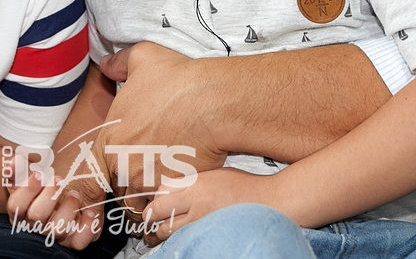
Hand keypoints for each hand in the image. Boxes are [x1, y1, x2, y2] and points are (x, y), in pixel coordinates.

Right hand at [6, 173, 102, 249]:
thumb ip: (21, 169)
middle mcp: (35, 225)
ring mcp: (54, 234)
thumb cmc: (47, 185)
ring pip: (57, 230)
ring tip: (75, 193)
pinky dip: (86, 228)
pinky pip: (78, 243)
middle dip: (48, 196)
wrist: (71, 192)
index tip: (39, 174)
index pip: (16, 206)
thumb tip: (14, 162)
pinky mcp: (73, 240)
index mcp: (21, 209)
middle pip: (36, 216)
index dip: (27, 190)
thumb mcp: (32, 175)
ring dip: (68, 209)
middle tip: (58, 180)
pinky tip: (89, 212)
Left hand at [98, 44, 225, 198]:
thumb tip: (106, 64)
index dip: (99, 180)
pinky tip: (178, 187)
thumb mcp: (141, 58)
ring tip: (160, 183)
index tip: (108, 181)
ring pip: (141, 204)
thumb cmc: (176, 80)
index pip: (91, 177)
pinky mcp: (175, 191)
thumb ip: (118, 64)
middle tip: (145, 171)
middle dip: (128, 184)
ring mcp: (150, 182)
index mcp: (110, 142)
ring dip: (147, 198)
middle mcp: (125, 168)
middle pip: (119, 190)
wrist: (209, 101)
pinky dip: (169, 203)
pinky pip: (166, 208)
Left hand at [142, 167, 279, 245]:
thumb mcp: (213, 175)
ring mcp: (201, 223)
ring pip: (168, 232)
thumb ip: (191, 183)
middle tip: (148, 221)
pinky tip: (178, 239)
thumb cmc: (244, 187)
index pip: (161, 193)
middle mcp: (195, 205)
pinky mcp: (208, 236)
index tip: (154, 203)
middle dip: (150, 218)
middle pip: (159, 213)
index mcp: (195, 186)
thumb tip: (172, 189)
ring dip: (160, 232)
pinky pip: (184, 241)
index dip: (154, 199)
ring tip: (158, 233)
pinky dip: (177, 240)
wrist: (267, 202)